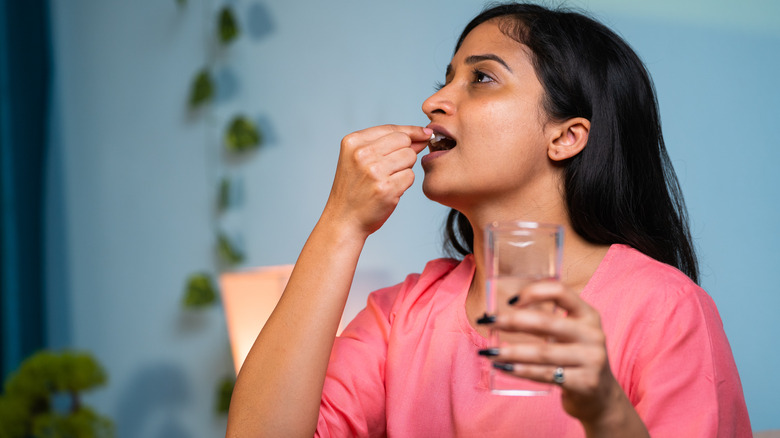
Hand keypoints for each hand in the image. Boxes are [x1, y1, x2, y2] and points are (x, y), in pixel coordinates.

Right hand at [323, 125, 430, 236]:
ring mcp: (374, 171)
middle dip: (406, 152)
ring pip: (410, 157)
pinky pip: (410, 176)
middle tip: (392, 168)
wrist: (344, 219)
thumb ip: (386, 144)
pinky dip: (404, 184)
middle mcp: (362, 154)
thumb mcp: (358, 159)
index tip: (424, 133)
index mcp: (353, 142)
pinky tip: (390, 190)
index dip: (411, 131)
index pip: (391, 128)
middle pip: (404, 141)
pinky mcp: (386, 188)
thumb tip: (421, 135)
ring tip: (388, 179)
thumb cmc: (354, 189)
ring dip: (405, 168)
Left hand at [484, 281, 643, 432]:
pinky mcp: (585, 383)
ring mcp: (591, 359)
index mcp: (588, 315)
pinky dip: (521, 371)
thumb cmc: (576, 359)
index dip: (533, 292)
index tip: (510, 301)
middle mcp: (593, 334)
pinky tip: (503, 368)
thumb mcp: (572, 334)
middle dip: (511, 321)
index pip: (560, 291)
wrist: (602, 398)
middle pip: (546, 322)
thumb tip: (500, 314)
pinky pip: (545, 374)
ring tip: (488, 352)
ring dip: (510, 351)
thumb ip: (548, 321)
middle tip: (486, 322)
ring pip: (542, 352)